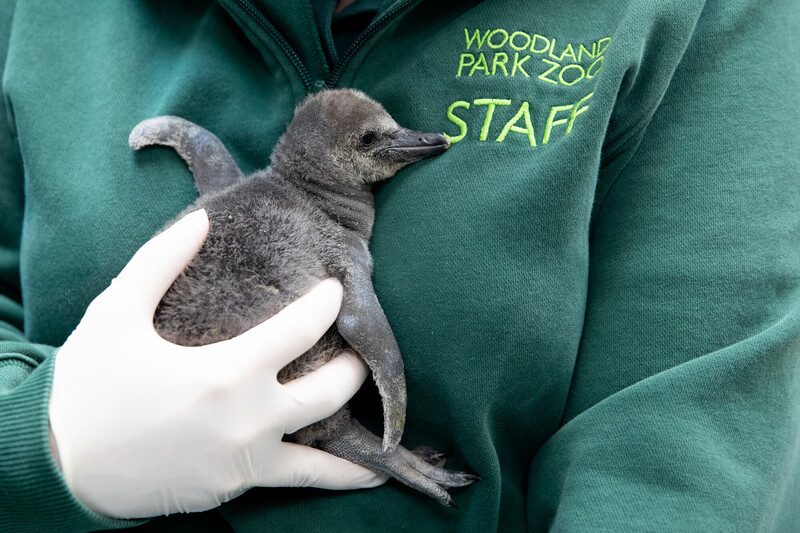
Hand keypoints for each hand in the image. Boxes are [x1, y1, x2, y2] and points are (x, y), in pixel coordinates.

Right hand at [48, 209, 384, 518]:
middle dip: (354, 365)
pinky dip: (332, 474)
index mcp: (227, 371)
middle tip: (358, 349)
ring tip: (378, 423)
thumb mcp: (117, 312)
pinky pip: (298, 478)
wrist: (63, 465)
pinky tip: (358, 471)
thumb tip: (201, 219)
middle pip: (332, 389)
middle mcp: (250, 418)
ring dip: (356, 428)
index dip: (328, 304)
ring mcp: (248, 457)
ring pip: (327, 450)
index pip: (302, 329)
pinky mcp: (238, 483)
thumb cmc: (90, 386)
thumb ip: (160, 260)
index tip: (336, 289)